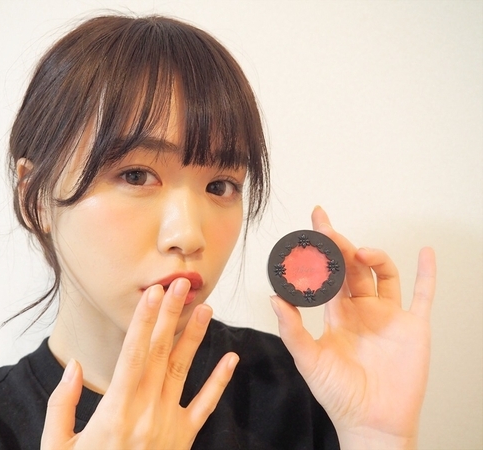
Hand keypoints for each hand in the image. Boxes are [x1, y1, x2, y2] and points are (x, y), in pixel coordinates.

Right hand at [40, 278, 238, 449]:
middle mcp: (145, 412)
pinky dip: (220, 381)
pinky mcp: (183, 438)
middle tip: (179, 285)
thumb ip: (63, 403)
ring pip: (183, 371)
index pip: (132, 354)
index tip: (151, 294)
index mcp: (114, 411)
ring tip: (205, 309)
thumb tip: (73, 366)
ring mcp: (168, 425)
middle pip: (160, 353)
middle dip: (170, 315)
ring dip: (194, 337)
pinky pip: (205, 406)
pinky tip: (230, 359)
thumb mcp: (57, 446)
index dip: (143, 321)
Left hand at [270, 206, 435, 449]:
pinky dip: (426, 273)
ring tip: (360, 252)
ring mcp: (388, 316)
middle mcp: (362, 310)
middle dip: (341, 247)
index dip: (321, 249)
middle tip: (328, 231)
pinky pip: (422, 295)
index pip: (327, 273)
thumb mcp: (309, 360)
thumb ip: (292, 329)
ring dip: (374, 257)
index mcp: (337, 314)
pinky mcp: (413, 327)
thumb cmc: (338, 394)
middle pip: (352, 268)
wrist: (370, 421)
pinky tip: (425, 253)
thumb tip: (273, 298)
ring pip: (383, 274)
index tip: (313, 224)